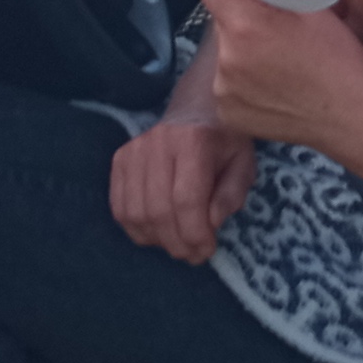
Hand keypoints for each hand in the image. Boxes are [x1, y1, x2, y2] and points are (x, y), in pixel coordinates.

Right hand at [107, 117, 257, 264]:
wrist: (197, 107)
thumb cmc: (224, 140)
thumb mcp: (243, 164)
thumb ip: (231, 195)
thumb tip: (211, 223)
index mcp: (193, 141)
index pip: (187, 199)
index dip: (195, 234)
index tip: (207, 250)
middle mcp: (158, 143)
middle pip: (158, 210)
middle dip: (177, 243)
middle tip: (193, 255)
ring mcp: (134, 150)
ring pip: (135, 213)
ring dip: (157, 240)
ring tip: (178, 243)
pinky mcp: (120, 159)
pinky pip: (119, 207)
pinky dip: (137, 229)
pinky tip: (157, 232)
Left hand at [199, 0, 362, 162]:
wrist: (351, 117)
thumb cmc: (338, 59)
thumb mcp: (313, 6)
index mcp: (246, 26)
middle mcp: (226, 58)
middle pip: (220, 22)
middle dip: (242, 21)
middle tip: (278, 34)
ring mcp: (223, 90)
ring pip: (224, 54)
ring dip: (243, 54)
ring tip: (280, 65)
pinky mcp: (227, 113)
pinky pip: (227, 85)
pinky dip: (244, 84)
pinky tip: (274, 88)